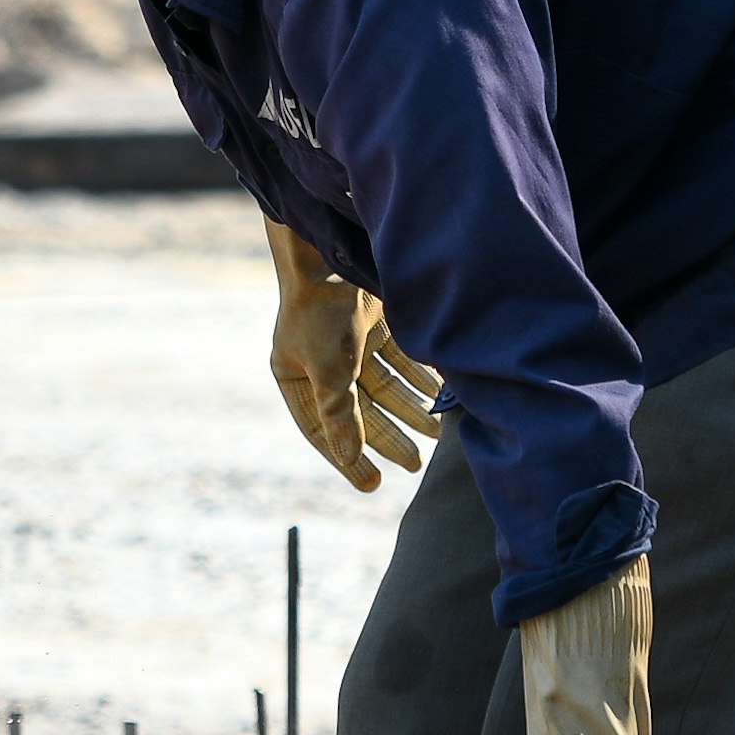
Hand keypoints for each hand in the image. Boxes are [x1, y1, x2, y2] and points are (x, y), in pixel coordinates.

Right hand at [264, 221, 439, 492]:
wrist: (335, 251)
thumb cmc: (321, 314)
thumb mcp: (329, 374)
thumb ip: (340, 418)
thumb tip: (350, 458)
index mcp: (295, 375)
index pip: (322, 429)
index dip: (347, 458)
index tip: (373, 484)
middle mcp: (320, 361)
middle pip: (358, 410)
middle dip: (388, 435)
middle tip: (415, 464)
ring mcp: (349, 342)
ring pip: (384, 386)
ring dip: (409, 408)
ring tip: (436, 433)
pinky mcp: (374, 322)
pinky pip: (400, 359)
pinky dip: (419, 376)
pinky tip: (440, 396)